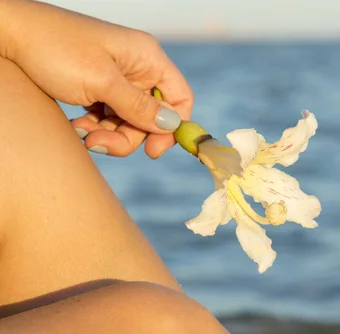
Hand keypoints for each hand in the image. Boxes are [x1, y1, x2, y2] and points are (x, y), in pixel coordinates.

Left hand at [0, 0, 192, 157]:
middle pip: (152, 116)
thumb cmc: (54, 49)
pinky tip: (77, 126)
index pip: (179, 97)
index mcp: (147, 57)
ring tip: (82, 135)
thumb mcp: (101, 83)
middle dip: (129, 136)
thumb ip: (139, 106)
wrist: (6, 34)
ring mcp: (117, 78)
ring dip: (108, 135)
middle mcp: (136, 68)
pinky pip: (109, 117)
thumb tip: (172, 125)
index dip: (172, 127)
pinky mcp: (98, 87)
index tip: (153, 151)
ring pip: (129, 121)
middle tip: (100, 146)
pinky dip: (95, 127)